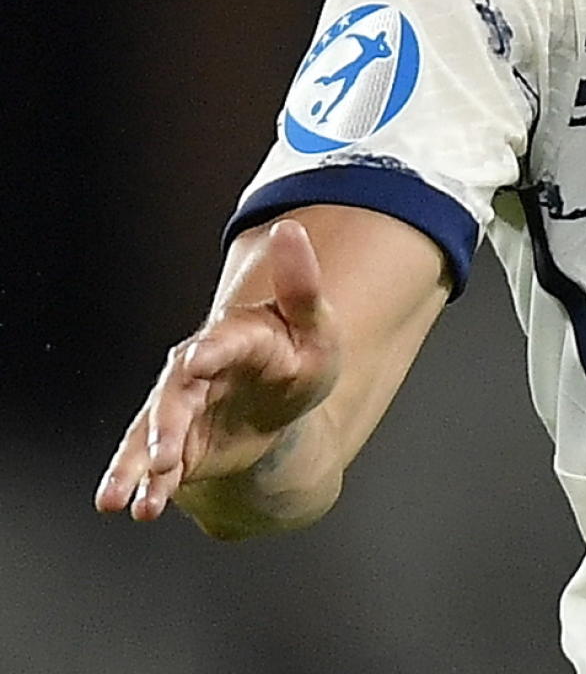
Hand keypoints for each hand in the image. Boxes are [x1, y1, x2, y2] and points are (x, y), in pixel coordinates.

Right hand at [95, 219, 341, 525]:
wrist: (282, 399)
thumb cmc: (300, 354)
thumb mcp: (315, 324)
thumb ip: (302, 284)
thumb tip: (292, 226)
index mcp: (231, 339)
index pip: (216, 345)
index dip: (207, 353)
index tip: (195, 363)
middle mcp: (193, 375)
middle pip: (173, 398)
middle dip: (166, 426)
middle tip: (163, 455)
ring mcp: (178, 412)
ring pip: (149, 438)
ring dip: (135, 468)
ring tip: (119, 500)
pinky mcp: (173, 447)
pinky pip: (152, 469)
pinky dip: (144, 488)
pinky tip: (137, 510)